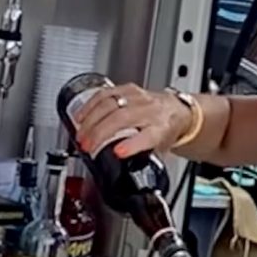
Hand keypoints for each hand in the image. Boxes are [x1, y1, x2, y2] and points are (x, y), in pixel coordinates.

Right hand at [67, 80, 193, 160]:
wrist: (175, 111)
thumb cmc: (165, 132)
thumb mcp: (159, 151)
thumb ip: (142, 158)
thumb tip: (123, 167)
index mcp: (161, 129)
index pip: (148, 136)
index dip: (132, 145)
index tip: (118, 152)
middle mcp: (151, 111)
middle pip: (122, 118)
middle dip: (100, 133)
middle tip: (88, 146)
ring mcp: (139, 98)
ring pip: (110, 104)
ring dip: (91, 120)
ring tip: (81, 135)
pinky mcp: (128, 89)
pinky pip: (105, 94)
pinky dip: (89, 106)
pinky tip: (80, 117)